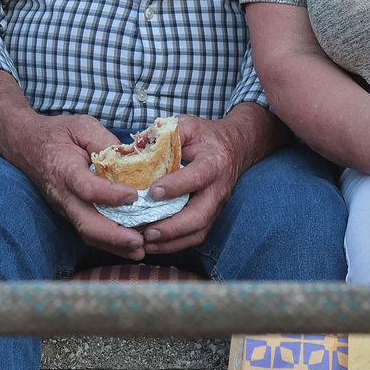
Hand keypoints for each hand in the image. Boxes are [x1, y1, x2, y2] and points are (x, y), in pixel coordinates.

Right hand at [9, 114, 145, 259]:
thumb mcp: (82, 126)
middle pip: (86, 224)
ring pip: (88, 234)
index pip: (87, 188)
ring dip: (114, 245)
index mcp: (65, 170)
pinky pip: (88, 232)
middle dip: (114, 237)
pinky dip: (109, 241)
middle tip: (140, 242)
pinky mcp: (70, 213)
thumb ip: (105, 140)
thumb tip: (130, 159)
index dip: (110, 195)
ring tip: (140, 249)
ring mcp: (65, 208)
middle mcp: (63, 195)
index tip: (133, 195)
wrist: (25, 145)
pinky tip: (129, 244)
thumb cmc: (56, 133)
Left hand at [138, 114, 257, 254]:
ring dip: (172, 241)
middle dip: (173, 227)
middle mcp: (217, 189)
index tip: (153, 192)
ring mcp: (216, 206)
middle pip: (200, 215)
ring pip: (198, 231)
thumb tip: (135, 146)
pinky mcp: (211, 216)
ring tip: (146, 243)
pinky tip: (154, 245)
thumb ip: (164, 133)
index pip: (197, 177)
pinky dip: (175, 244)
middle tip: (147, 231)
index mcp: (213, 162)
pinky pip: (196, 236)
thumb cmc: (204, 136)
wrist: (234, 148)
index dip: (176, 186)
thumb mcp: (186, 125)